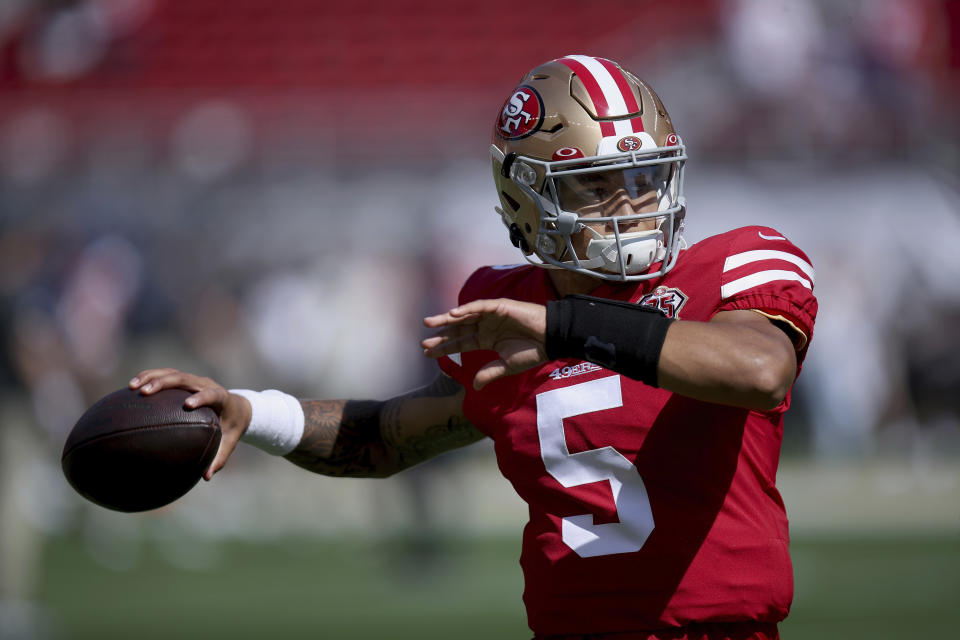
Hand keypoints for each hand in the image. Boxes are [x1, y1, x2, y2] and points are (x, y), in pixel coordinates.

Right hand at [128, 368, 252, 479]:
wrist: (236, 407)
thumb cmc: (232, 427)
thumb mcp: (229, 442)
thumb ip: (219, 458)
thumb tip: (205, 477)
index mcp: (221, 398)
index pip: (212, 394)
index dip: (201, 397)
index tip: (188, 405)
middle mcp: (206, 384)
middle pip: (185, 378)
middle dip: (164, 383)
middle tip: (145, 392)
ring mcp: (194, 381)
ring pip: (172, 373)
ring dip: (152, 377)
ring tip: (133, 387)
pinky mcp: (185, 381)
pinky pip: (166, 375)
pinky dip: (150, 377)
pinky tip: (132, 386)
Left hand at [422, 298, 546, 389]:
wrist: (552, 340)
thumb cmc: (533, 352)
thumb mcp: (508, 366)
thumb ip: (490, 373)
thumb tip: (475, 386)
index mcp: (486, 339)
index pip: (461, 343)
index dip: (444, 348)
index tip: (427, 353)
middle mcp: (486, 326)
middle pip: (458, 329)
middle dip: (441, 334)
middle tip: (423, 340)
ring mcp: (492, 315)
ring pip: (464, 315)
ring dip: (447, 319)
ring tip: (429, 323)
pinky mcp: (500, 306)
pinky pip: (480, 306)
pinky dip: (467, 308)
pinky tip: (453, 314)